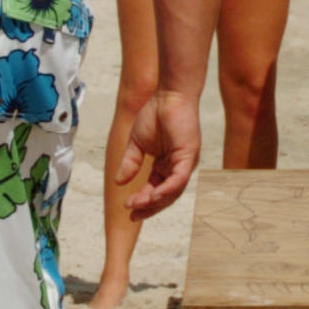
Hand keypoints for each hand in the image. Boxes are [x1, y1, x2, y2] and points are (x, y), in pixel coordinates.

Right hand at [115, 92, 201, 218]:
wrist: (167, 95)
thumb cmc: (154, 114)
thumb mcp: (136, 143)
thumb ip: (130, 163)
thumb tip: (119, 182)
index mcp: (166, 165)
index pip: (155, 189)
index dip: (142, 201)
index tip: (127, 207)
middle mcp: (177, 167)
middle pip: (165, 195)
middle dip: (148, 206)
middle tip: (132, 213)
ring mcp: (185, 163)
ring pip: (172, 191)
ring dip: (155, 201)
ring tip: (137, 205)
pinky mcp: (189, 156)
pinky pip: (179, 179)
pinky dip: (167, 189)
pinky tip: (153, 196)